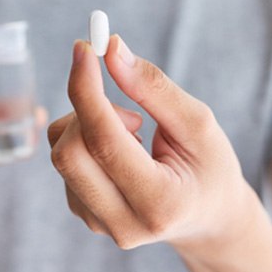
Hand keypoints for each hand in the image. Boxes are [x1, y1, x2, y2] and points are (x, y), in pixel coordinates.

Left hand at [48, 36, 256, 253]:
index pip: (104, 142)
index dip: (87, 90)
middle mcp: (123, 223)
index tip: (83, 48)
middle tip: (130, 107)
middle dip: (88, 110)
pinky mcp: (84, 214)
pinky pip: (65, 161)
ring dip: (90, 125)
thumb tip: (111, 50)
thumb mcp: (198, 123)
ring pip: (61, 153)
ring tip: (136, 134)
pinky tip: (122, 151)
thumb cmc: (210, 167)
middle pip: (69, 152)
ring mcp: (99, 223)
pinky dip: (86, 139)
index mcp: (160, 203)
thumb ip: (153, 87)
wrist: (207, 217)